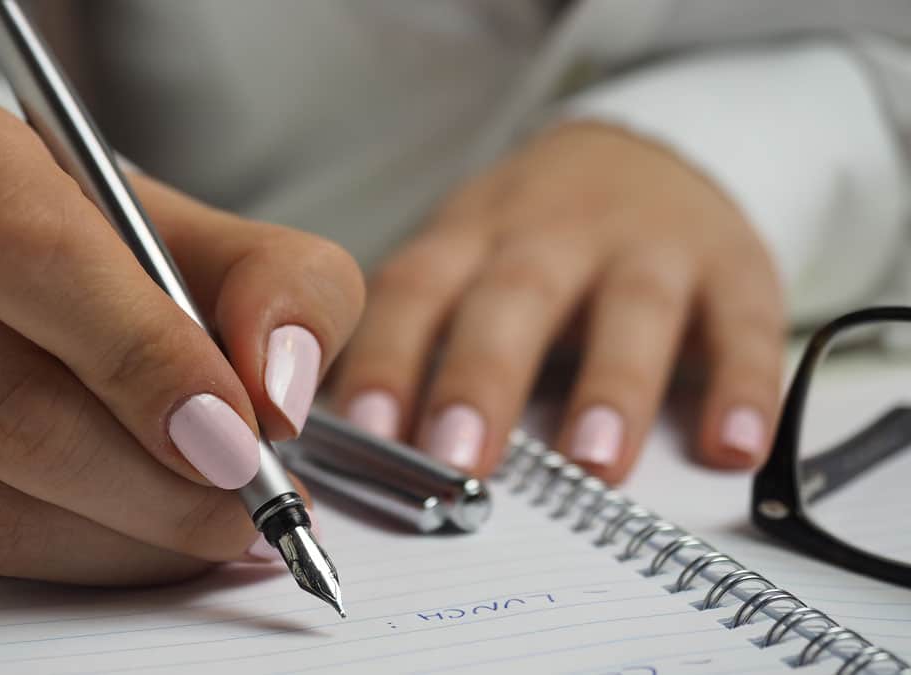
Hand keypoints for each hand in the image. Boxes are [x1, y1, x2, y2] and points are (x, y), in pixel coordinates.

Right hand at [0, 90, 363, 584]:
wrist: (22, 286)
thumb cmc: (118, 251)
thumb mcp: (222, 237)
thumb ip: (285, 286)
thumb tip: (277, 389)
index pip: (29, 253)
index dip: (142, 353)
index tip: (237, 430)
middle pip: (4, 399)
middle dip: (155, 476)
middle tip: (252, 498)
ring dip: (132, 534)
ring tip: (221, 521)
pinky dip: (86, 559)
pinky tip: (148, 531)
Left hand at [333, 122, 783, 483]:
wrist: (647, 153)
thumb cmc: (533, 236)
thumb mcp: (465, 257)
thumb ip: (418, 336)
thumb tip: (352, 442)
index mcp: (474, 236)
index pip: (416, 291)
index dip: (387, 357)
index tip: (364, 431)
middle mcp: (556, 234)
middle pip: (515, 297)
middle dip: (484, 377)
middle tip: (459, 458)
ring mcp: (649, 246)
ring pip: (631, 309)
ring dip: (613, 385)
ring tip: (593, 463)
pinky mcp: (733, 266)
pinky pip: (744, 325)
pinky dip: (744, 386)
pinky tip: (732, 446)